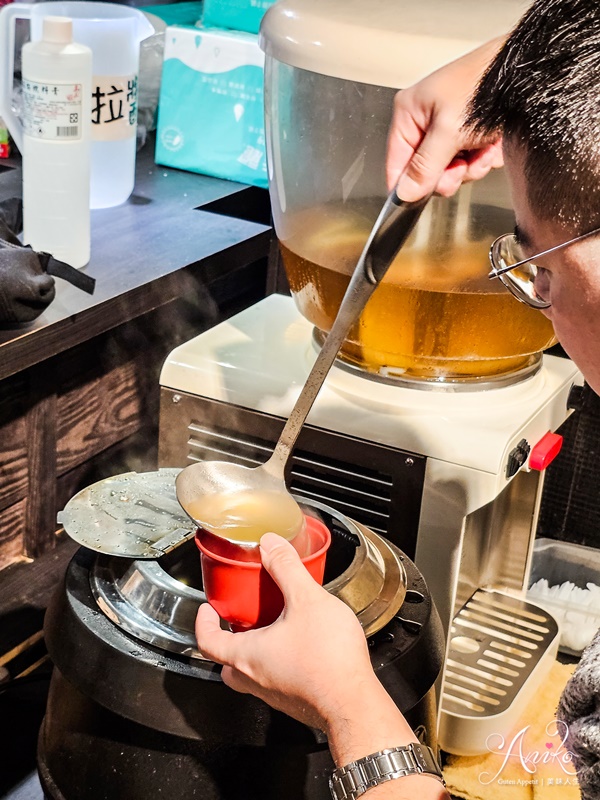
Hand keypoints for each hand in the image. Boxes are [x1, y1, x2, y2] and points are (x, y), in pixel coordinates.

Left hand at [196, 534, 449, 797]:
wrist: (356, 704)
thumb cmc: (328, 661)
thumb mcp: (306, 600)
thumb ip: (286, 568)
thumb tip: (271, 545)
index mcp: (247, 656)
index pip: (207, 641)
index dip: (203, 623)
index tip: (207, 609)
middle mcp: (257, 679)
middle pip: (227, 663)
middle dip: (228, 640)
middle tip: (239, 621)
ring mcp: (277, 694)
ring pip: (253, 674)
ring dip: (257, 652)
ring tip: (276, 628)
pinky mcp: (298, 701)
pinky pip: (279, 681)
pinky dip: (282, 664)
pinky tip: (304, 647)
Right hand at [387, 38, 504, 200]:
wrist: (528, 72)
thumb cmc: (488, 85)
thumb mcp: (449, 132)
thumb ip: (425, 167)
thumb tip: (404, 193)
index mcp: (410, 112)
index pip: (396, 162)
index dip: (410, 184)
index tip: (425, 195)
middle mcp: (427, 120)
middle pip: (426, 171)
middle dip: (450, 173)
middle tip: (463, 164)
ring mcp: (450, 127)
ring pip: (451, 170)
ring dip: (472, 166)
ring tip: (483, 147)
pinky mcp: (472, 133)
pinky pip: (472, 161)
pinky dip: (484, 157)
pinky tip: (493, 143)